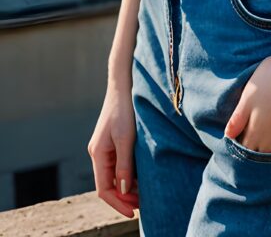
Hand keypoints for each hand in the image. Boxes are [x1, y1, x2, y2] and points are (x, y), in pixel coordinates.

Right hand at [87, 81, 139, 218]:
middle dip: (125, 198)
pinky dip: (129, 174)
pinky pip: (119, 165)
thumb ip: (124, 165)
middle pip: (109, 185)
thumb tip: (124, 190)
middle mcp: (99, 153)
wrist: (123, 84)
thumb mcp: (126, 138)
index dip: (118, 203)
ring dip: (128, 187)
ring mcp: (105, 147)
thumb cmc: (125, 109)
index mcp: (98, 154)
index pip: (104, 189)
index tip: (133, 213)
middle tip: (144, 205)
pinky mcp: (114, 141)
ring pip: (115, 176)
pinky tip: (142, 176)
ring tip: (146, 193)